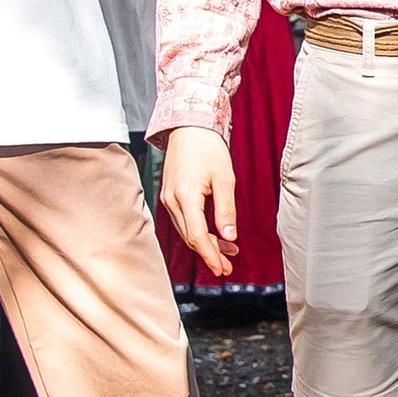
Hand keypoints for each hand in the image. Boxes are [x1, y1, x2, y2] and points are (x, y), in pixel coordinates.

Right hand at [159, 128, 238, 279]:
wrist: (189, 127)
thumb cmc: (209, 149)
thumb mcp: (225, 179)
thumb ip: (226, 210)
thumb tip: (229, 238)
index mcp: (186, 196)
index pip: (197, 236)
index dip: (211, 255)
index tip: (223, 269)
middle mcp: (172, 200)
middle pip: (190, 237)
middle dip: (210, 255)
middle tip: (228, 268)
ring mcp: (168, 199)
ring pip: (186, 231)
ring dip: (205, 244)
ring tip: (227, 253)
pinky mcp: (170, 196)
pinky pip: (184, 221)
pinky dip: (198, 231)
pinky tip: (214, 236)